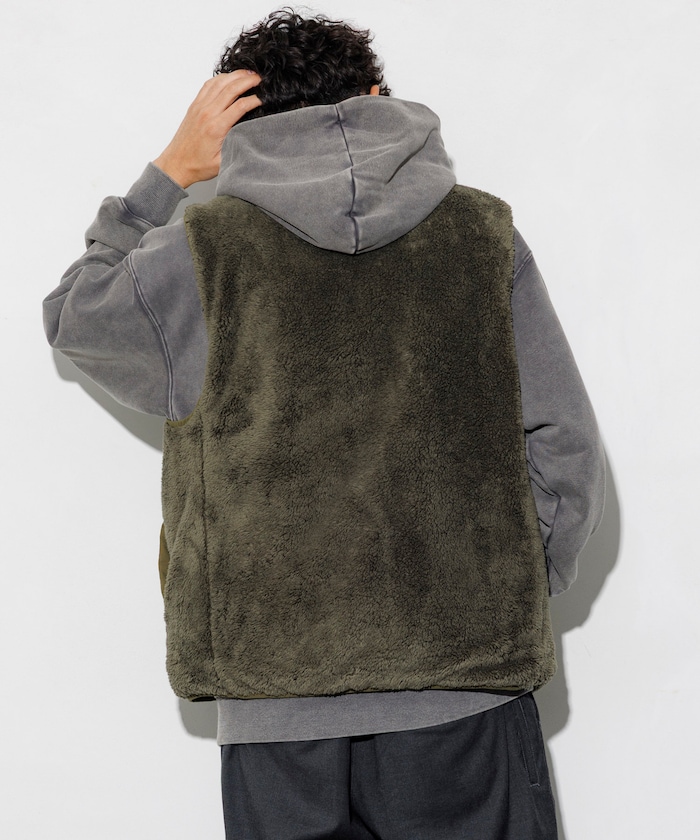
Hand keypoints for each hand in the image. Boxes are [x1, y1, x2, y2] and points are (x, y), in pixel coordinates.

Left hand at [153, 70, 261, 187]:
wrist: (177, 164)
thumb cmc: (198, 165)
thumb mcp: (223, 162)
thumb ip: (237, 147)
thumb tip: (251, 137)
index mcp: (216, 128)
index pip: (240, 106)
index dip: (255, 99)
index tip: (264, 98)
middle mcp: (207, 114)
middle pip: (231, 89)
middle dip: (248, 81)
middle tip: (260, 78)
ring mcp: (199, 107)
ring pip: (219, 83)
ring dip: (235, 76)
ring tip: (248, 74)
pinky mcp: (194, 106)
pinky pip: (208, 85)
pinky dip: (220, 78)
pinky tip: (229, 77)